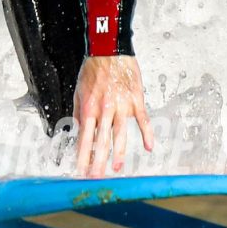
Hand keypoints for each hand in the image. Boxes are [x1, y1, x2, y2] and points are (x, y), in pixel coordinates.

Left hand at [73, 54, 154, 176]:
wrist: (108, 49)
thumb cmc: (93, 69)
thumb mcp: (78, 91)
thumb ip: (79, 113)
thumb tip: (77, 131)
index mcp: (89, 108)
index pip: (84, 139)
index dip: (82, 157)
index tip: (81, 171)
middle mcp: (104, 109)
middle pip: (101, 141)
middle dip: (98, 162)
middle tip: (96, 178)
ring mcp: (121, 105)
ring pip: (120, 134)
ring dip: (118, 154)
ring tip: (116, 169)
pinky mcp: (136, 99)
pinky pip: (142, 120)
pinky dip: (147, 134)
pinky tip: (149, 146)